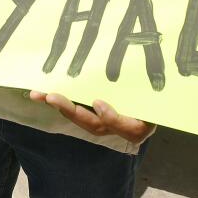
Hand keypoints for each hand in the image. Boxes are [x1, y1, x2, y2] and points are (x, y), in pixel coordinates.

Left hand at [28, 91, 155, 143]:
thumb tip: (159, 67)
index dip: (111, 118)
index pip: (127, 128)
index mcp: (141, 125)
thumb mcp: (158, 93)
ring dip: (59, 107)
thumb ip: (153, 87)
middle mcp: (122, 129)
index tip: (98, 102)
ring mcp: (106, 125)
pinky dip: (60, 103)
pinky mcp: (94, 116)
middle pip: (95, 126)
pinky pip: (76, 112)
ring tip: (39, 94)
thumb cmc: (158, 94)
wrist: (154, 99)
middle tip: (51, 97)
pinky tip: (41, 94)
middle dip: (71, 111)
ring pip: (82, 120)